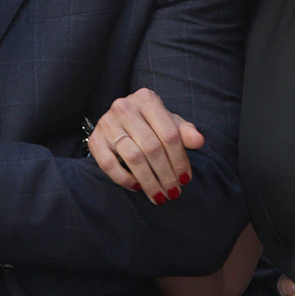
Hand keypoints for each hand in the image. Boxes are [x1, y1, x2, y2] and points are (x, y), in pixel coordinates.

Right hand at [87, 88, 203, 203]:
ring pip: (133, 158)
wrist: (118, 121)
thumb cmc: (150, 124)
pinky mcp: (95, 140)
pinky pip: (109, 165)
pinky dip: (124, 179)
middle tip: (174, 192)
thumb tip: (199, 141)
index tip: (185, 179)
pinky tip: (137, 187)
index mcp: (146, 99)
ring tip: (159, 196)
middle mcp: (124, 107)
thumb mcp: (169, 123)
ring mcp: (107, 123)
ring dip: (149, 182)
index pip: (169, 134)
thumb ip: (184, 131)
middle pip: (152, 148)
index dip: (180, 160)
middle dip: (166, 175)